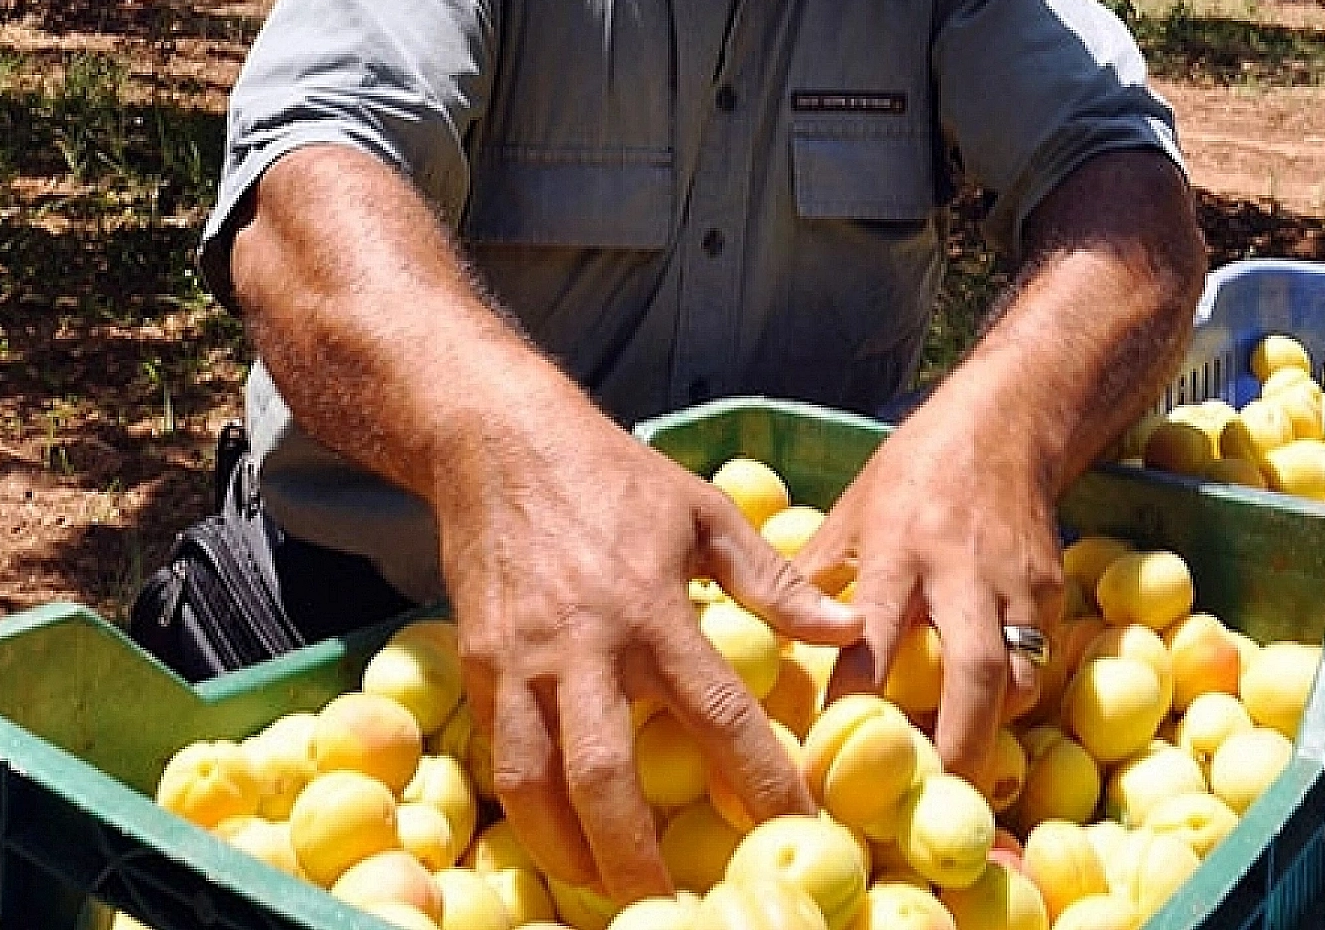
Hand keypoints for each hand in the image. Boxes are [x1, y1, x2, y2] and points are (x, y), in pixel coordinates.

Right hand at [433, 406, 861, 901]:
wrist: (498, 441)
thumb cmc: (613, 477)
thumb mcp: (704, 512)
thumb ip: (772, 580)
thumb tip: (846, 627)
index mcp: (654, 609)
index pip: (719, 714)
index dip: (763, 780)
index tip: (800, 828)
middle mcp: (586, 646)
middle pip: (610, 777)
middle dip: (640, 857)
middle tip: (675, 907)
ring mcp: (523, 661)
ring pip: (539, 781)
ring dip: (570, 852)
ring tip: (606, 896)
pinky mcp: (478, 663)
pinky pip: (499, 752)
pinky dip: (525, 808)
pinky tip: (554, 839)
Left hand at [796, 397, 1063, 782]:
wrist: (1008, 423)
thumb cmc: (913, 471)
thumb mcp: (850, 511)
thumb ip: (813, 576)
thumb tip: (756, 635)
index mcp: (895, 549)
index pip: (872, 636)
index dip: (854, 698)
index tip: (827, 753)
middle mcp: (960, 570)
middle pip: (971, 672)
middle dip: (955, 742)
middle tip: (931, 798)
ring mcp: (1015, 584)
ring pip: (1017, 675)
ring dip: (992, 730)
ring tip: (958, 774)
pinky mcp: (1053, 591)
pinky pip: (1036, 660)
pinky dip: (1013, 697)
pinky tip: (986, 721)